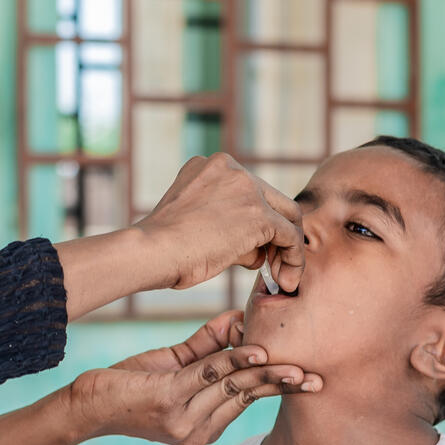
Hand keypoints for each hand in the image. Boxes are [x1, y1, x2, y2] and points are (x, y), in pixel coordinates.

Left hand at [68, 311, 320, 444]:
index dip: (277, 385)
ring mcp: (184, 420)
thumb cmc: (132, 383)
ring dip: (263, 369)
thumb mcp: (177, 365)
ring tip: (289, 359)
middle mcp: (199, 430)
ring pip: (234, 386)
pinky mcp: (170, 403)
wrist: (89, 402)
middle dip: (282, 384)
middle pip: (249, 396)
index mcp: (205, 427)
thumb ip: (209, 346)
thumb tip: (240, 320)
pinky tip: (254, 351)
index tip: (308, 379)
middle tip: (314, 374)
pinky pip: (210, 375)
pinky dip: (235, 360)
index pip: (249, 400)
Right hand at [135, 153, 305, 293]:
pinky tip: (287, 278)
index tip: (258, 250)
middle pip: (273, 200)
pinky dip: (293, 258)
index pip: (250, 192)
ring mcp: (246, 188)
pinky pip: (290, 235)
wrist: (150, 251)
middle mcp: (231, 168)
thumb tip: (257, 251)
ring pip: (286, 216)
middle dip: (278, 234)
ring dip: (287, 248)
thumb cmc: (163, 248)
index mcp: (211, 166)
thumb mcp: (194, 223)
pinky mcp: (259, 214)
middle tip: (276, 264)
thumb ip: (227, 226)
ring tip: (282, 276)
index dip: (258, 222)